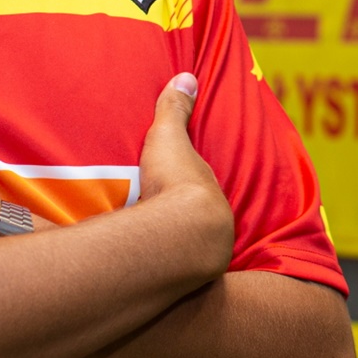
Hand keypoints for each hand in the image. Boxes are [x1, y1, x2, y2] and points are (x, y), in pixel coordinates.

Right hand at [139, 74, 234, 283]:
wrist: (178, 236)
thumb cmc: (175, 184)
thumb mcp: (169, 139)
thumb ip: (174, 109)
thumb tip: (187, 76)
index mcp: (208, 194)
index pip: (201, 190)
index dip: (190, 188)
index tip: (179, 191)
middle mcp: (211, 225)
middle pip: (196, 222)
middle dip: (183, 223)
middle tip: (163, 223)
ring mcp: (200, 255)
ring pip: (188, 250)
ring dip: (174, 250)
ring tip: (153, 252)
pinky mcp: (181, 280)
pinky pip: (171, 271)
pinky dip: (160, 270)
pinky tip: (146, 276)